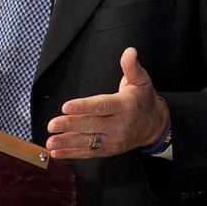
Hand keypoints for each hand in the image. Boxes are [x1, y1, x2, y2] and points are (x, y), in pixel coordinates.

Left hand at [46, 47, 168, 158]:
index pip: (102, 106)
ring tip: (51, 142)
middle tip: (53, 124)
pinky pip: (89, 153)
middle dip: (70, 125)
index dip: (83, 107)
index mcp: (124, 106)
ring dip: (68, 143)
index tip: (67, 106)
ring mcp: (113, 139)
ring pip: (88, 141)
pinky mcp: (108, 149)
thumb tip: (129, 52)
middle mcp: (118, 124)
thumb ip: (131, 67)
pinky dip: (73, 154)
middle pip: (91, 125)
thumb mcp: (141, 81)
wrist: (155, 126)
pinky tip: (58, 152)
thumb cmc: (144, 101)